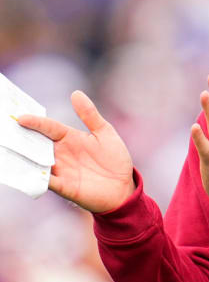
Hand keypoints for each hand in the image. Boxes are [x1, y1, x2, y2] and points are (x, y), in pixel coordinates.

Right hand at [18, 90, 134, 212]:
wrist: (124, 188)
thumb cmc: (114, 159)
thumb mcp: (105, 134)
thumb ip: (90, 115)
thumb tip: (76, 93)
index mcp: (69, 138)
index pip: (48, 127)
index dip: (35, 122)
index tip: (21, 117)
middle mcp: (60, 153)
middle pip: (36, 143)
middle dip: (22, 138)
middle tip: (6, 131)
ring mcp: (60, 170)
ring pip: (36, 162)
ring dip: (24, 157)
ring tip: (11, 150)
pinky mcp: (64, 187)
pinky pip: (46, 181)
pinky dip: (37, 177)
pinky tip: (28, 173)